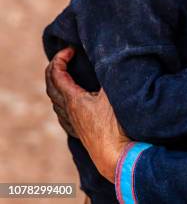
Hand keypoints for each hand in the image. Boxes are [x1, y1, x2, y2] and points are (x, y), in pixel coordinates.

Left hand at [45, 48, 130, 181]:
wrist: (116, 155)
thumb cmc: (116, 125)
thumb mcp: (114, 93)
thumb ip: (109, 74)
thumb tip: (110, 57)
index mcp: (73, 100)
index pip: (56, 75)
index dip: (60, 58)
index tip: (71, 49)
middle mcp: (68, 112)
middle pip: (51, 87)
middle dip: (55, 69)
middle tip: (66, 57)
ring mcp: (72, 124)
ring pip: (55, 101)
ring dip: (57, 84)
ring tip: (68, 74)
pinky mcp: (78, 132)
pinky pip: (62, 112)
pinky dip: (62, 100)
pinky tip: (71, 101)